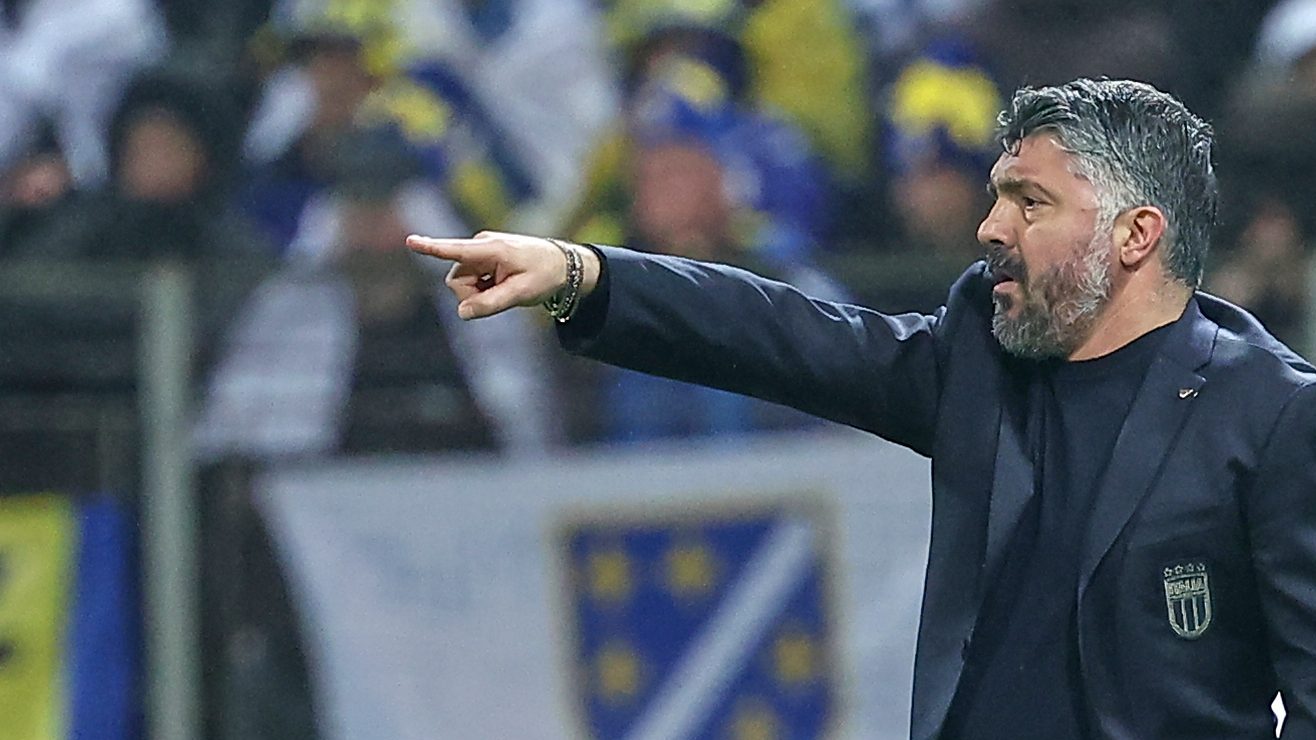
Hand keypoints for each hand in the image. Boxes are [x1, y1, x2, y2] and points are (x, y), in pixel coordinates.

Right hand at [406, 231, 599, 319]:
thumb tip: (462, 313)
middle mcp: (480, 245)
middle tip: (503, 294)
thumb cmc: (545, 275)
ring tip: (505, 287)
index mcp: (491, 249)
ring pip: (461, 284)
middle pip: (456, 282)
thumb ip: (491, 304)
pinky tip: (502, 283)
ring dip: (479, 292)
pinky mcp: (481, 258)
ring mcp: (480, 252)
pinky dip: (483, 288)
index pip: (456, 251)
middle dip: (472, 295)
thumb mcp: (521, 293)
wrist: (563, 264)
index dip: (431, 248)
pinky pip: (470, 281)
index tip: (410, 241)